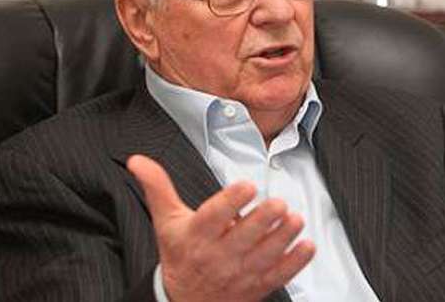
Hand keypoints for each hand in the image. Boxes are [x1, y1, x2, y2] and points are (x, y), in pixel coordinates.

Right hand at [127, 155, 314, 301]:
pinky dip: (295, 262)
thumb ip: (158, 188)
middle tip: (278, 203)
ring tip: (295, 219)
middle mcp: (218, 255)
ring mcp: (240, 273)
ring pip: (265, 255)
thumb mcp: (166, 221)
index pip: (213, 217)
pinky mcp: (257, 285)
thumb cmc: (180, 255)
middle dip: (263, 219)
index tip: (246, 185)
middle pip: (243, 237)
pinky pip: (279, 275)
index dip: (230, 201)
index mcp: (196, 236)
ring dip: (283, 238)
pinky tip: (307, 246)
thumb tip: (137, 160)